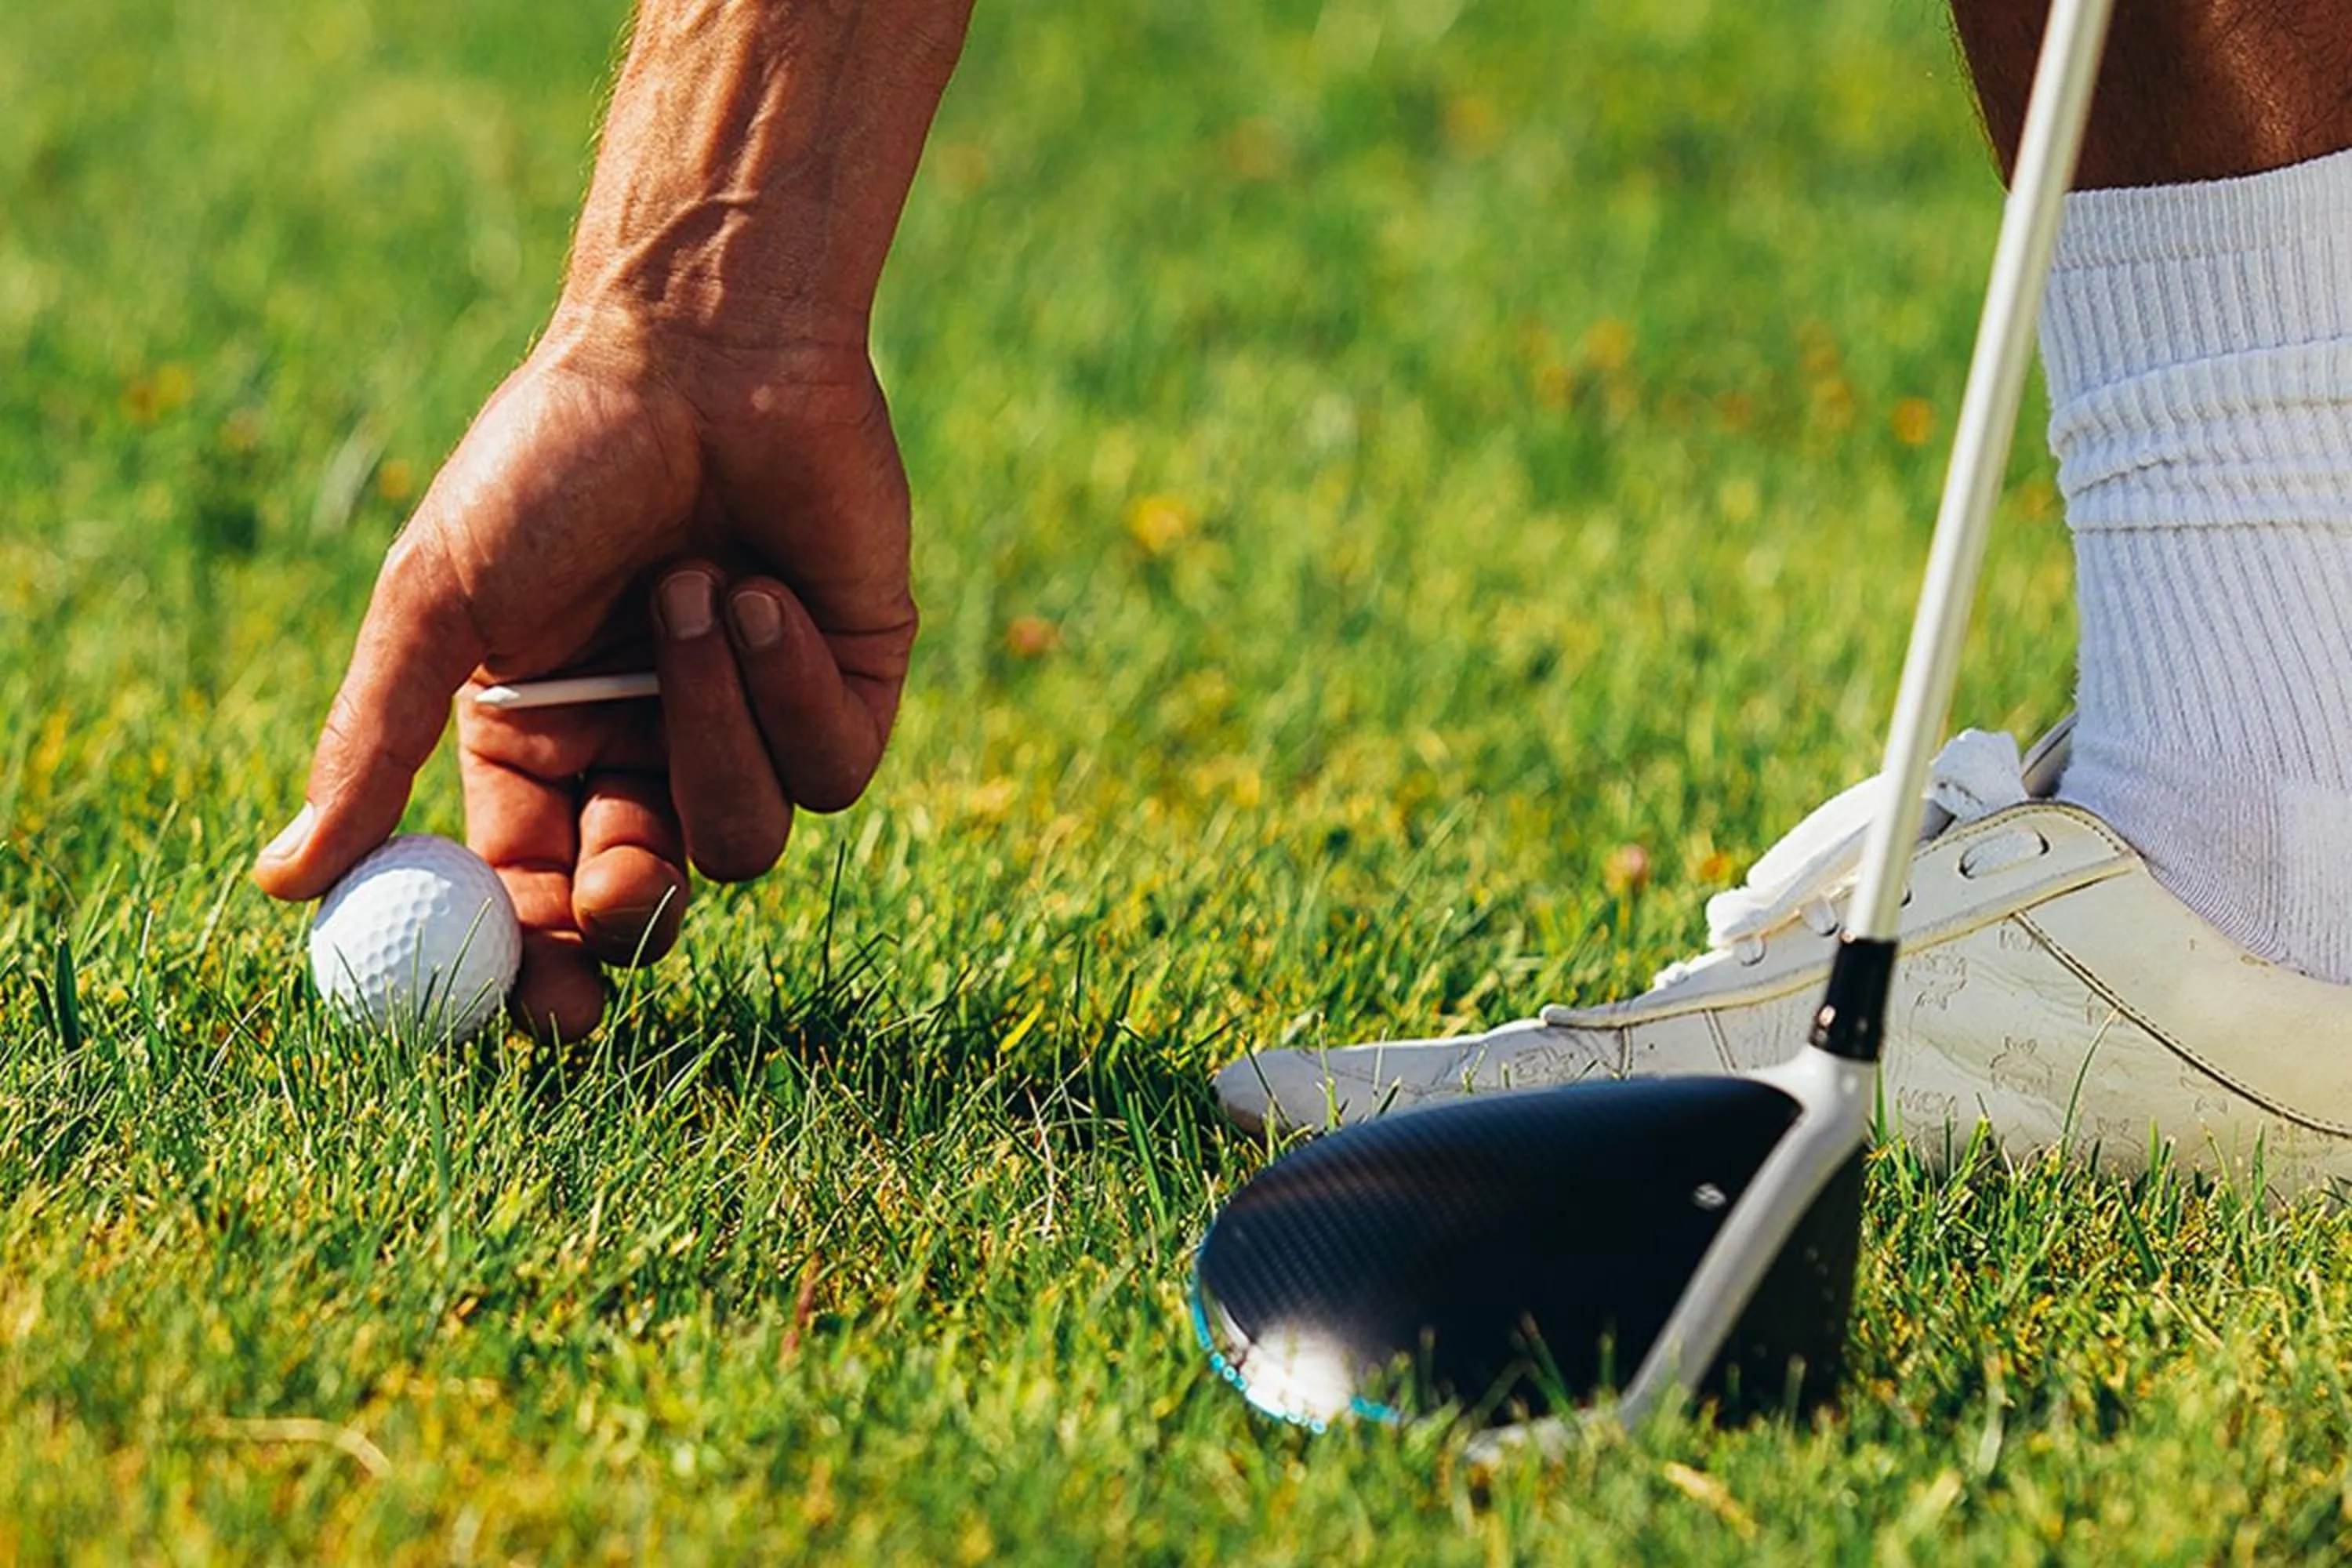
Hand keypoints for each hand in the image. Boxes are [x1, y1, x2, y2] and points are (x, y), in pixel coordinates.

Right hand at [252, 321, 915, 1037]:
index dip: (537, 967)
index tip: (546, 1012)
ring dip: (713, 726)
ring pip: (744, 841)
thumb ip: (373, 749)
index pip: (534, 896)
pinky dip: (788, 686)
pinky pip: (831, 768)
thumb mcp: (439, 603)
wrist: (705, 347)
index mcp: (538, 744)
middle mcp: (644, 749)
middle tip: (628, 880)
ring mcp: (750, 725)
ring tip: (692, 587)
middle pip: (650, 905)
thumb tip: (281, 886)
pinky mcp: (847, 690)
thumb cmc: (553, 461)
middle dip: (636, 908)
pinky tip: (762, 587)